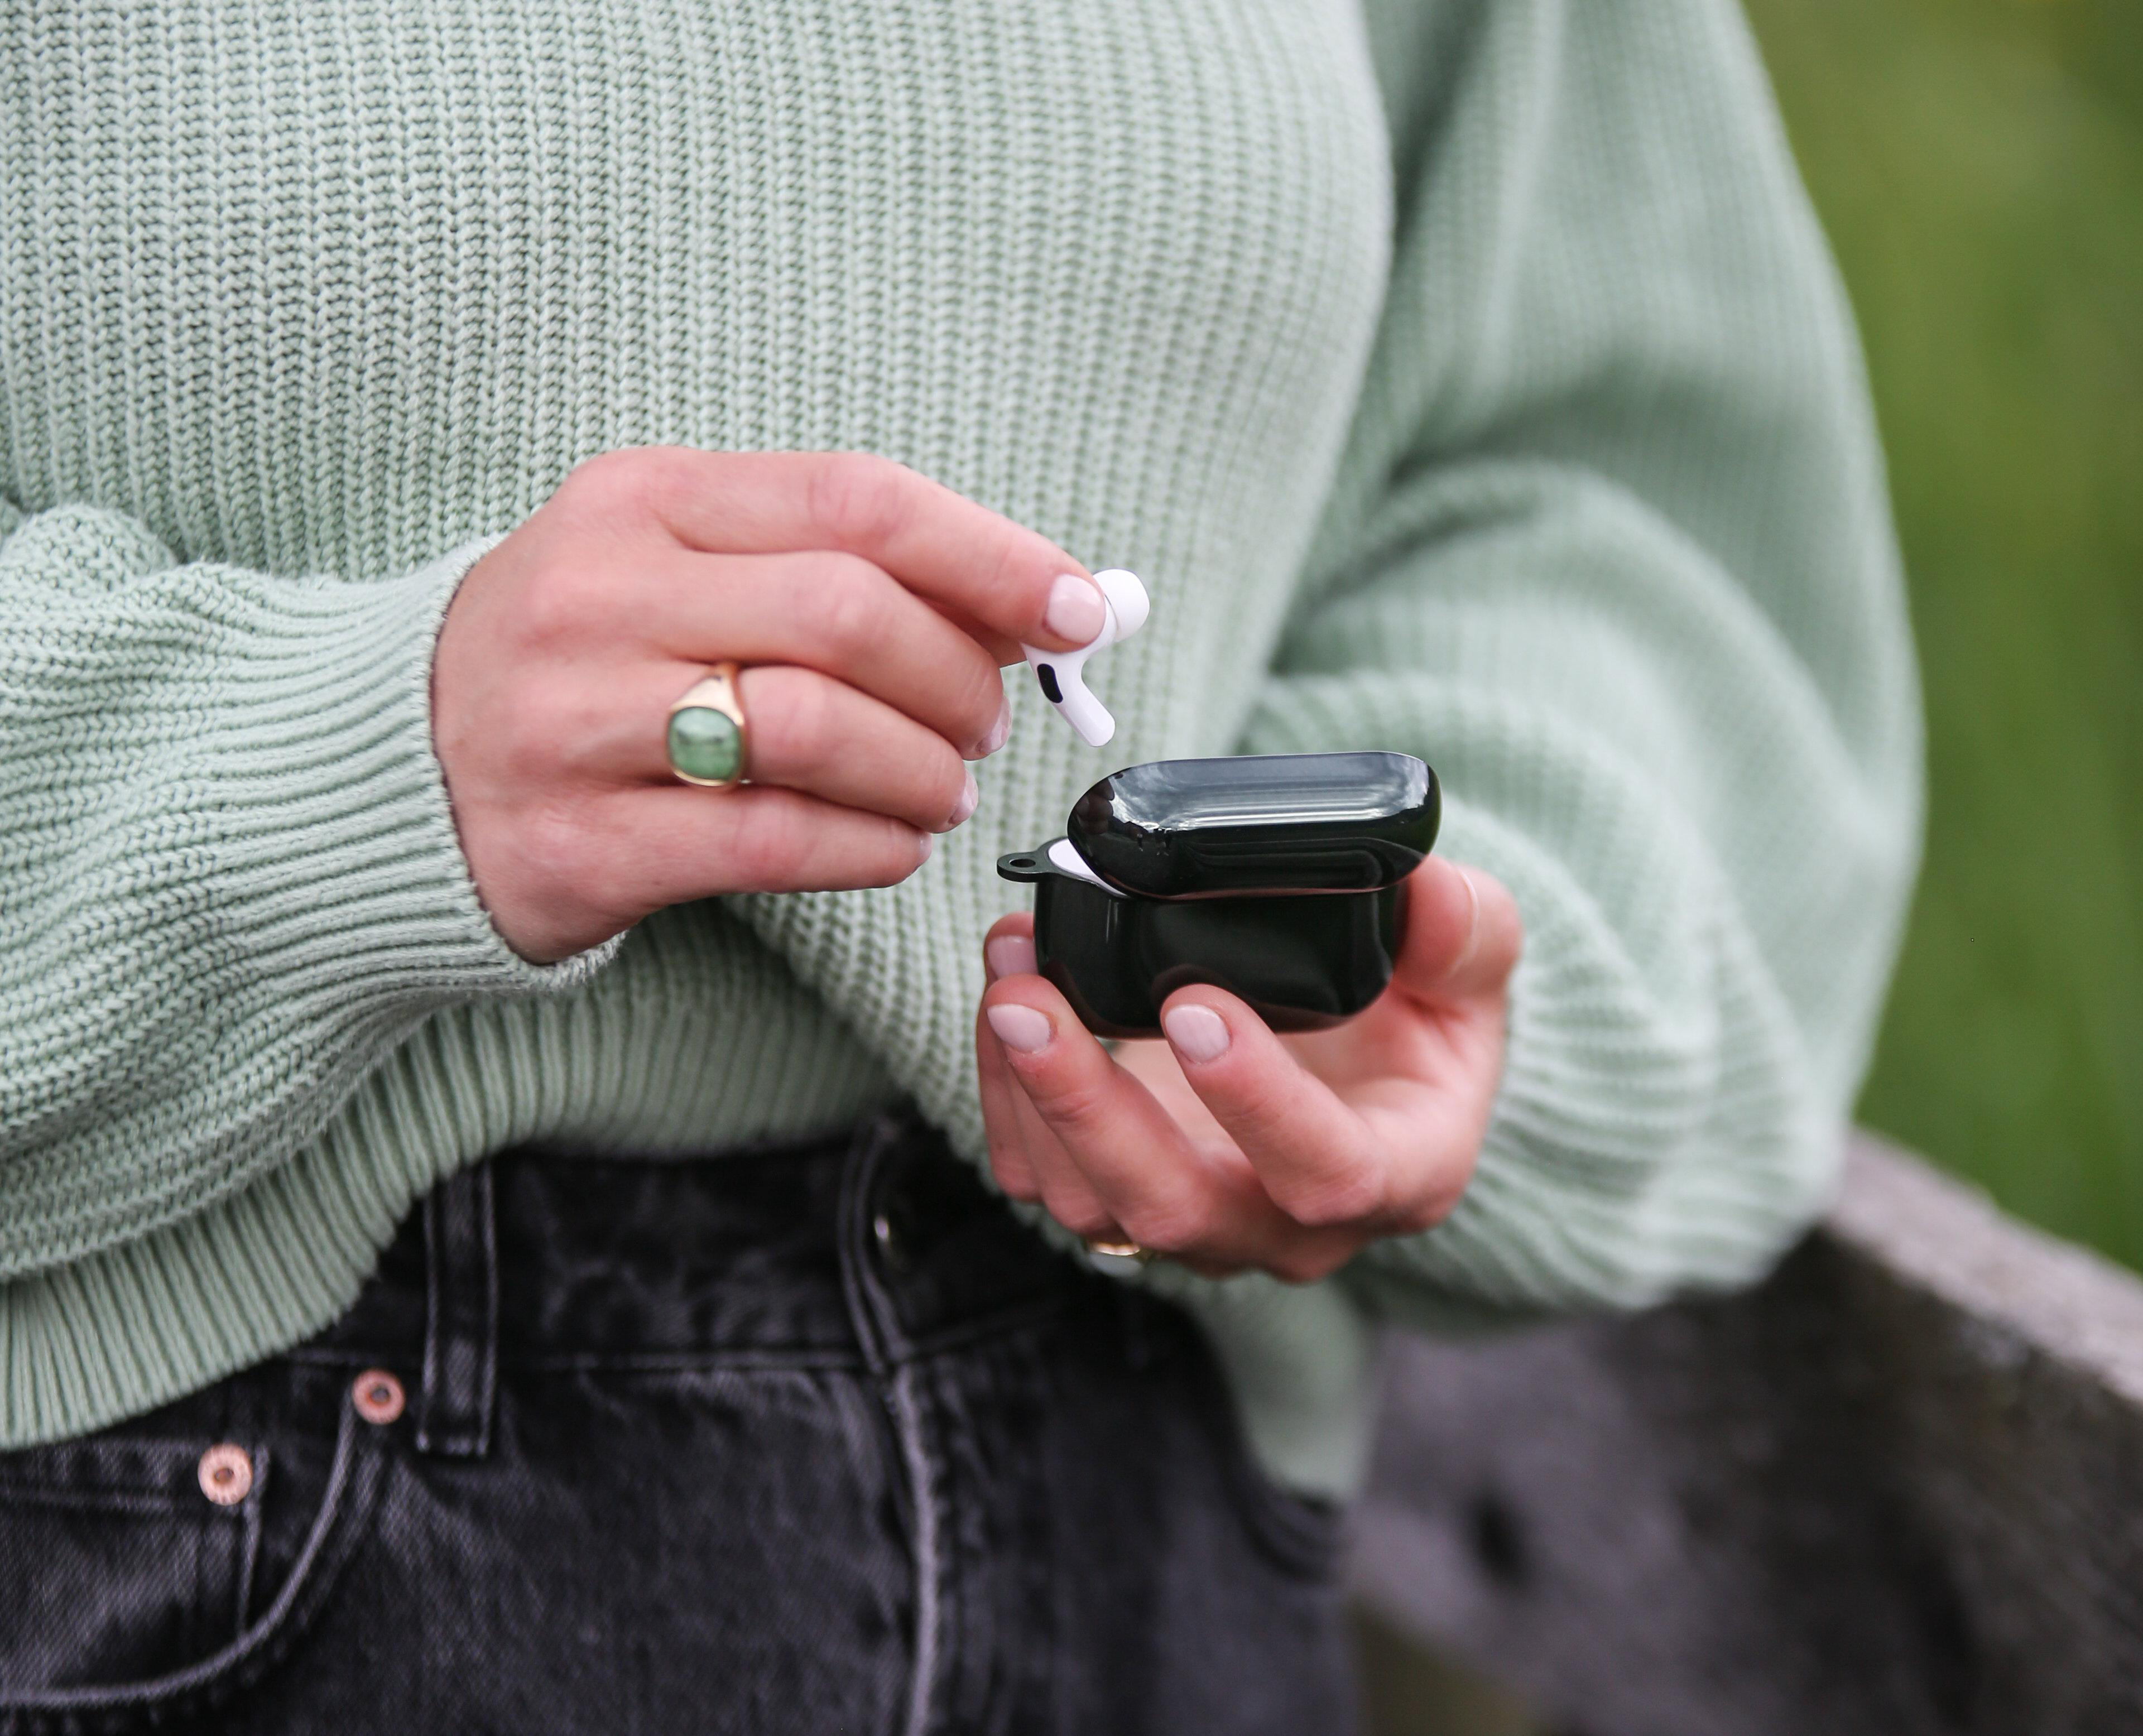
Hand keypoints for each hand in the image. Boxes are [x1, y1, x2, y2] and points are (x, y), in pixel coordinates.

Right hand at [434, 449, 1105, 960]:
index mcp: (639, 501)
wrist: (385, 773)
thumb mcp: (671, 566)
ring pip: (821, 732)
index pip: (855, 500)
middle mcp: (599, 597)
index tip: (1075, 606)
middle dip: (958, 678)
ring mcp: (574, 723)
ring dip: (923, 772)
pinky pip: (777, 842)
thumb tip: (1024, 606)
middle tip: (983, 722)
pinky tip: (889, 846)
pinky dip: (872, 849)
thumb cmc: (576, 662)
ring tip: (938, 790)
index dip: (991, 555)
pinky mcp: (577, 844)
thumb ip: (825, 567)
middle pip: (851, 616)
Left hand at [975, 857, 1521, 1281]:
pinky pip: (1042, 1175)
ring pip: (1090, 1203)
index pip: (1328, 1174)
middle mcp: (1286, 1225)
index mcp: (1396, 1175)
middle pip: (1177, 1207)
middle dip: (1091, 1109)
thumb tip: (1426, 893)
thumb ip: (1464, 933)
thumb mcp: (1470, 970)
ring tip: (1012, 968)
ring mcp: (1195, 1219)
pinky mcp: (1120, 1194)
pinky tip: (1004, 990)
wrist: (1362, 1053)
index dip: (1257, 1103)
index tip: (1194, 1005)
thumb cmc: (1419, 1015)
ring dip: (1030, 1090)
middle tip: (1036, 1001)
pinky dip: (1004, 1093)